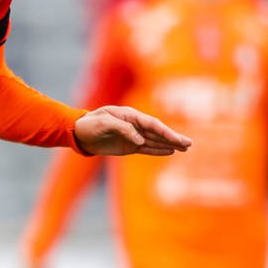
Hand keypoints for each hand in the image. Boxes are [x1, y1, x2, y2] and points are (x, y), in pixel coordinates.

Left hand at [71, 106, 191, 156]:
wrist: (78, 133)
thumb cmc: (89, 124)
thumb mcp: (103, 123)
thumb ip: (122, 129)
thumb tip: (139, 140)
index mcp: (130, 116)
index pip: (152, 124)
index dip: (165, 132)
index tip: (176, 140)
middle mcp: (134, 125)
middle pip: (158, 132)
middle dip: (173, 138)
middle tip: (189, 144)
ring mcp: (133, 136)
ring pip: (155, 141)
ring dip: (170, 144)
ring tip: (185, 148)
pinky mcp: (129, 146)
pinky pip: (147, 148)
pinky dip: (158, 150)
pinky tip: (170, 151)